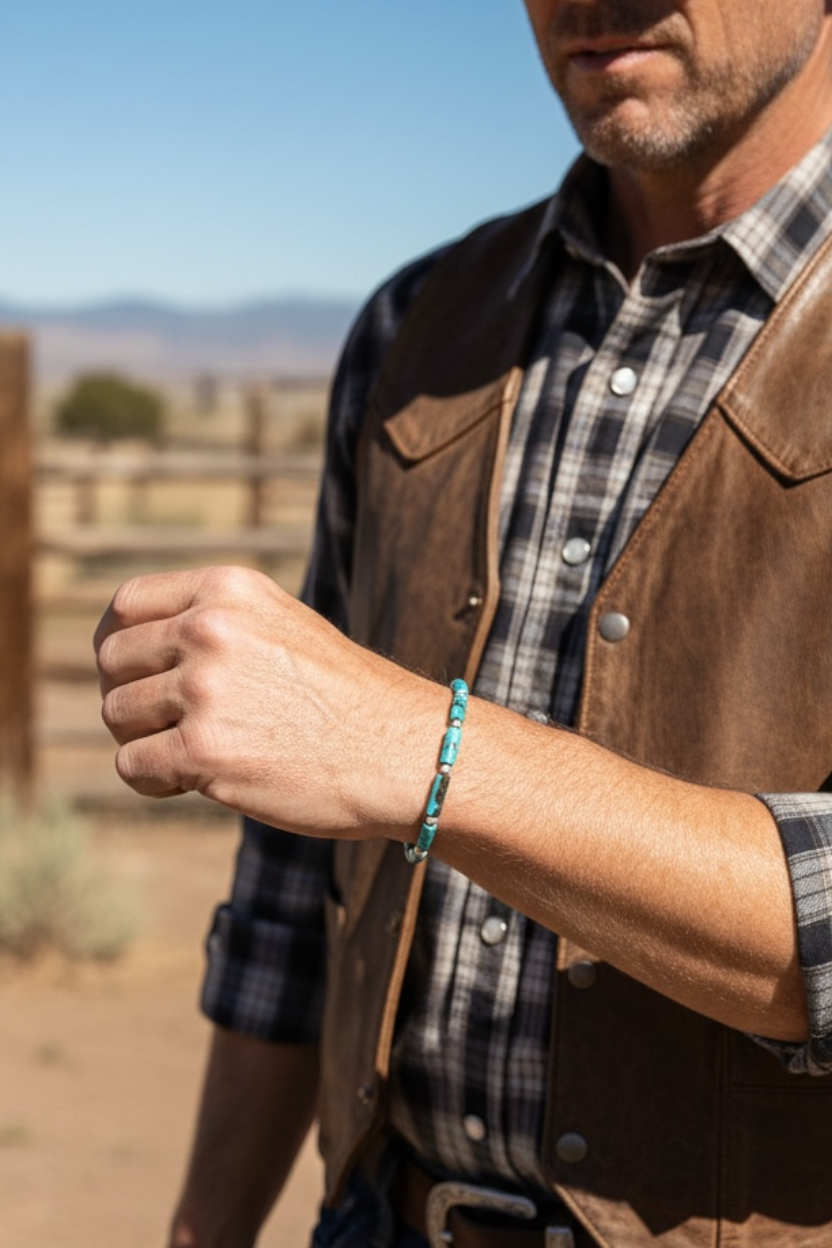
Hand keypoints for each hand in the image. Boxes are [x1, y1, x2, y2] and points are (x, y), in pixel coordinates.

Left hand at [94, 565, 441, 833]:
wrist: (402, 753)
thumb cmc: (345, 699)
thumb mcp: (281, 627)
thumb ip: (214, 624)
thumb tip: (127, 649)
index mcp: (228, 589)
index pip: (126, 605)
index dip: (118, 644)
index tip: (131, 675)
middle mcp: (210, 628)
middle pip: (113, 661)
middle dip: (131, 698)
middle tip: (168, 727)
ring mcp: (204, 688)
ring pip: (117, 715)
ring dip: (144, 742)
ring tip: (193, 757)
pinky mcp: (202, 749)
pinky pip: (132, 765)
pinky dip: (153, 781)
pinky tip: (191, 784)